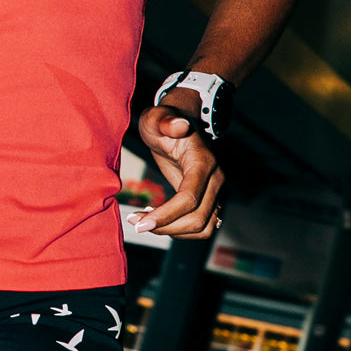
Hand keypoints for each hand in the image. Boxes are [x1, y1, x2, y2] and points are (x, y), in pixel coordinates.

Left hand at [128, 105, 223, 239]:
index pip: (189, 198)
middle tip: (135, 222)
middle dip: (165, 227)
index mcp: (203, 163)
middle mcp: (215, 180)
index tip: (141, 223)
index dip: (167, 215)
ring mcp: (215, 192)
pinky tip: (158, 219)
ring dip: (173, 232)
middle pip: (198, 219)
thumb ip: (165, 120)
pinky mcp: (209, 200)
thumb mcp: (156, 117)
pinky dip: (180, 230)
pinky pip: (201, 226)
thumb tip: (180, 124)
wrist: (176, 124)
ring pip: (203, 228)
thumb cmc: (162, 122)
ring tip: (145, 221)